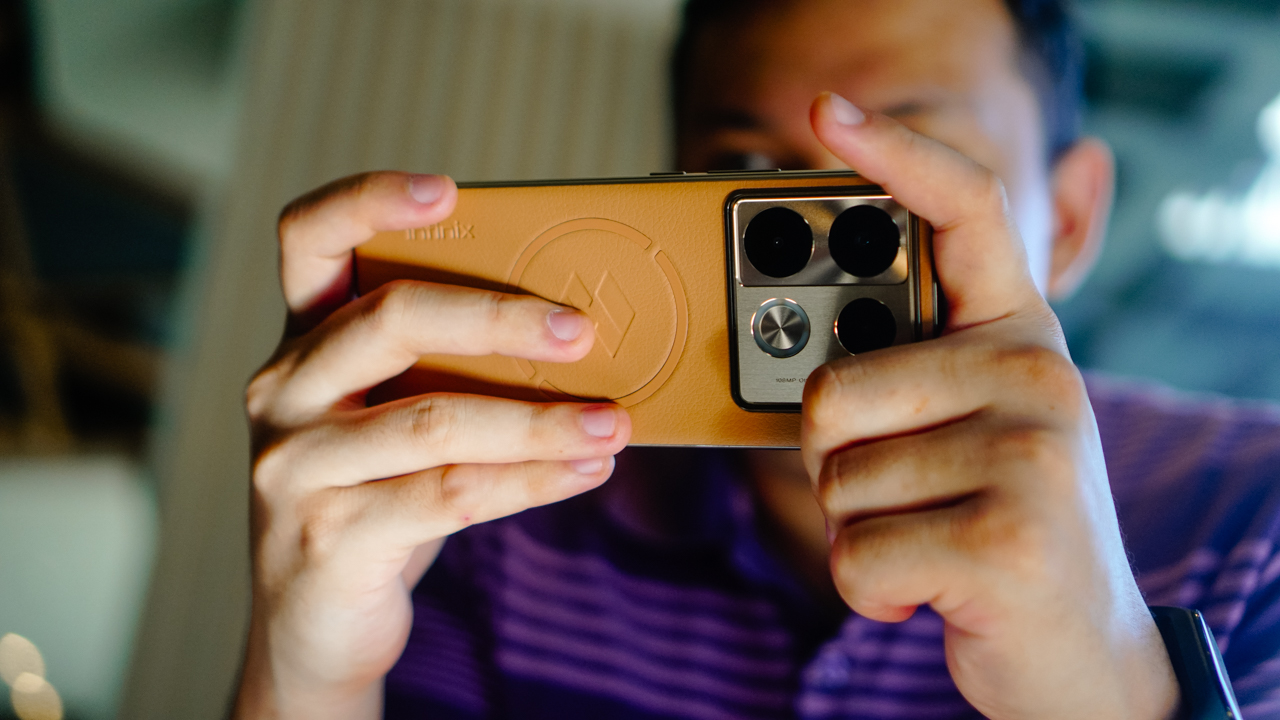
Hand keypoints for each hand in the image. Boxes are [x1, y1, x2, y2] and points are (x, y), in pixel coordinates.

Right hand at [233, 172, 630, 718]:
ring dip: (539, 421)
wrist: (312, 629)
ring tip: (612, 422)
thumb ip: (444, 373)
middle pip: (389, 319)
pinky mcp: (328, 538)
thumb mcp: (392, 420)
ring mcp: (295, 467)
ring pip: (434, 421)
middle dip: (498, 319)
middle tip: (581, 331)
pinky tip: (583, 472)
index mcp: (301, 344)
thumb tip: (572, 336)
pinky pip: (449, 496)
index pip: (307, 239)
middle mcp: (283, 392)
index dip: (367, 200)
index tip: (446, 189)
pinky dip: (530, 482)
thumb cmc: (373, 501)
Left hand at [801, 94, 1178, 719]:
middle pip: (833, 388)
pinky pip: (855, 553)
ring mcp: (1032, 455)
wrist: (1082, 649)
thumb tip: (803, 346)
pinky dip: (870, 588)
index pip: (964, 213)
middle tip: (900, 493)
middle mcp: (1036, 376)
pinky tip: (933, 589)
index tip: (829, 111)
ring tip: (931, 541)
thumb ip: (904, 375)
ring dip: (859, 530)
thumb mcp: (965, 431)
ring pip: (837, 481)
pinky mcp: (1009, 540)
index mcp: (1017, 336)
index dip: (896, 153)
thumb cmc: (995, 522)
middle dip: (832, 460)